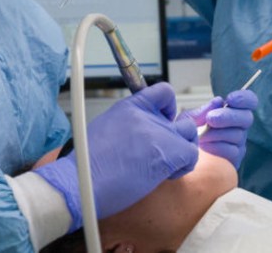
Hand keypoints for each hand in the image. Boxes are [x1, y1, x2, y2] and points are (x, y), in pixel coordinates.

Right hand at [33, 83, 198, 228]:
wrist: (81, 180)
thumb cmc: (87, 165)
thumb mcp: (105, 129)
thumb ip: (130, 126)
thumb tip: (142, 138)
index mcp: (130, 106)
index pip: (164, 91)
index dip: (169, 107)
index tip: (165, 120)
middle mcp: (147, 115)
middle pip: (182, 119)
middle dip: (178, 136)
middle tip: (165, 151)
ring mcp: (159, 132)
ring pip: (190, 134)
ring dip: (183, 151)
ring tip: (166, 165)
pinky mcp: (168, 151)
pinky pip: (190, 154)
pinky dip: (183, 166)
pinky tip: (166, 175)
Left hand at [182, 89, 257, 167]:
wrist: (181, 156)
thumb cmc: (188, 133)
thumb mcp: (189, 119)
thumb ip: (202, 111)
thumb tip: (218, 101)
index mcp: (232, 110)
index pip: (250, 100)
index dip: (244, 98)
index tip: (229, 99)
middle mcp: (239, 126)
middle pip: (247, 117)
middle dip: (228, 117)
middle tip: (210, 119)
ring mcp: (239, 143)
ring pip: (238, 135)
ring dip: (217, 134)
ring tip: (201, 136)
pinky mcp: (235, 159)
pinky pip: (232, 151)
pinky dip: (216, 147)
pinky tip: (204, 146)